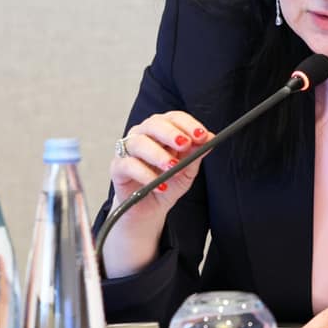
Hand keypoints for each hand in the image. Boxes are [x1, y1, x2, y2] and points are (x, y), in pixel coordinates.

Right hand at [102, 111, 211, 275]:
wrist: (149, 208)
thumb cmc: (167, 184)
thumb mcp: (187, 171)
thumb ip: (195, 154)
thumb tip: (209, 138)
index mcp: (162, 130)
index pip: (174, 118)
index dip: (188, 124)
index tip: (202, 135)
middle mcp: (143, 134)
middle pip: (154, 124)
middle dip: (171, 133)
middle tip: (185, 144)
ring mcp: (128, 150)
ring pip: (139, 143)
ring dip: (158, 154)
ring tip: (172, 167)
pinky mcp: (118, 168)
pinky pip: (128, 165)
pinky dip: (146, 175)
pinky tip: (160, 186)